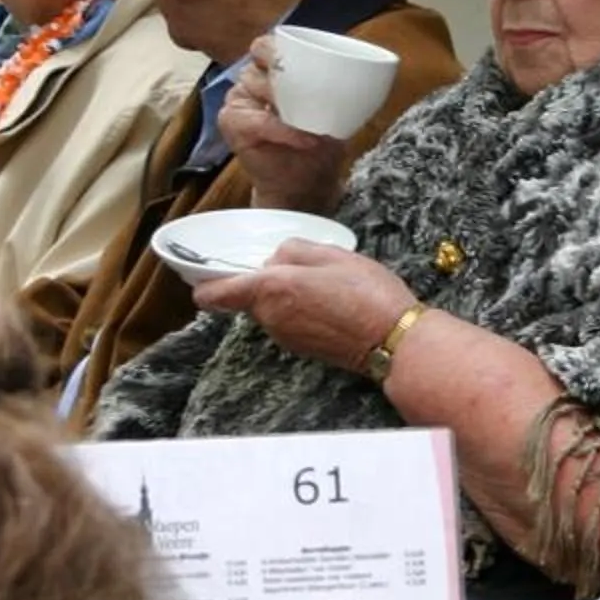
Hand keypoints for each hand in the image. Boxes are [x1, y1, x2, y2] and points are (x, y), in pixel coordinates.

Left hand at [192, 239, 415, 376]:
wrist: (393, 341)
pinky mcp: (300, 348)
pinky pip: (287, 321)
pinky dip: (298, 310)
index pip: (213, 294)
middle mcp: (269, 317)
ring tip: (322, 284)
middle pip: (247, 297)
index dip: (206, 282)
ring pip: (269, 309)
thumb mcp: (332, 253)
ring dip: (284, 295)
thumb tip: (276, 259)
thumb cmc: (367, 294)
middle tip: (299, 266)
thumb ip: (293, 251)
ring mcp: (284, 336)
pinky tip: (329, 303)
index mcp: (270, 289)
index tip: (207, 270)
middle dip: (262, 281)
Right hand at [218, 34, 351, 213]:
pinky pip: (255, 120)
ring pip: (254, 82)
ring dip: (286, 100)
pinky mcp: (232, 124)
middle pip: (260, 56)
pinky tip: (303, 139)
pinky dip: (282, 130)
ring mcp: (239, 99)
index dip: (280, 45)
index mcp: (275, 70)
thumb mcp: (335, 112)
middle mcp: (253, 79)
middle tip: (307, 86)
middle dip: (283, 66)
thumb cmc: (319, 142)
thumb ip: (338, 90)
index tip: (304, 57)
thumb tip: (358, 76)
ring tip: (310, 119)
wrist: (307, 182)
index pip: (269, 44)